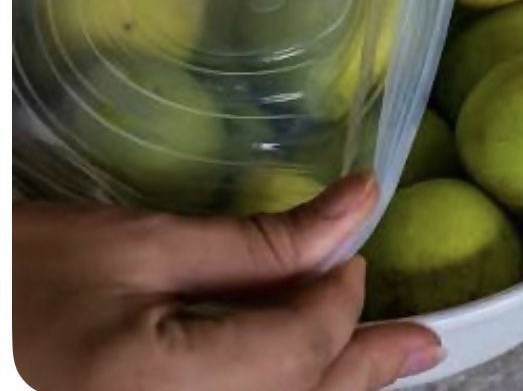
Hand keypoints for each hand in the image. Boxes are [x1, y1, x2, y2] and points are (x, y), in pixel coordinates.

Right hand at [13, 174, 442, 390]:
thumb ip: (261, 244)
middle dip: (367, 363)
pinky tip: (316, 376)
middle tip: (424, 341)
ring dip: (337, 386)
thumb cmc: (30, 270)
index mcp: (159, 389)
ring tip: (389, 358)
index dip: (340, 294)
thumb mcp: (150, 245)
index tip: (351, 248)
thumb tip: (358, 207)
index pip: (300, 346)